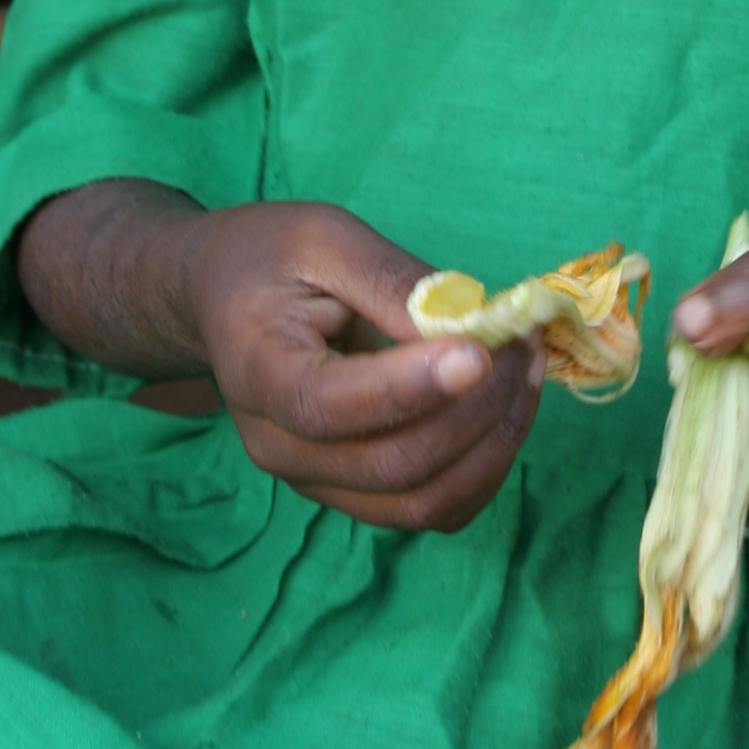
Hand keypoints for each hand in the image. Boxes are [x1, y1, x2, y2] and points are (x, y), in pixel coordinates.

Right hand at [18, 186, 544, 531]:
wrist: (223, 300)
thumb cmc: (271, 258)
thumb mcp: (324, 238)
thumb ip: (391, 281)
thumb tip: (467, 324)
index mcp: (259, 373)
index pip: (332, 408)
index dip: (414, 387)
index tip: (481, 349)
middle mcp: (279, 447)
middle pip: (393, 466)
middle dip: (477, 410)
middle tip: (520, 343)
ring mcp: (315, 480)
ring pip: (421, 503)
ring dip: (493, 447)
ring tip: (525, 374)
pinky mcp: (352, 491)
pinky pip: (431, 511)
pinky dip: (485, 471)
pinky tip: (506, 412)